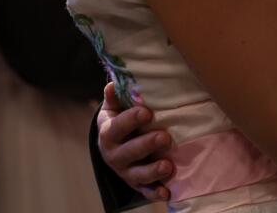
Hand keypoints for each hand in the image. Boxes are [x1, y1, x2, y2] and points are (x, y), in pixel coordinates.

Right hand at [96, 83, 173, 201]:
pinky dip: (155, 193)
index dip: (130, 120)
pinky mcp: (137, 184)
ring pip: (137, 175)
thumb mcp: (113, 109)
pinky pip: (145, 191)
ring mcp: (126, 171)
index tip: (146, 112)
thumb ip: (114, 97)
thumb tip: (113, 83)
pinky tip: (167, 192)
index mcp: (108, 134)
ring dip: (153, 171)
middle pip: (128, 153)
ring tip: (168, 165)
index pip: (117, 128)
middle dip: (147, 145)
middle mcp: (115, 156)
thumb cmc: (118, 121)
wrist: (113, 146)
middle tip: (164, 137)